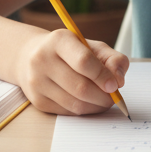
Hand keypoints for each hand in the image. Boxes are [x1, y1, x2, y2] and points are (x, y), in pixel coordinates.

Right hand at [14, 28, 128, 114]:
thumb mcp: (92, 47)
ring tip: (105, 101)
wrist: (31, 56)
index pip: (84, 61)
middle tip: (115, 97)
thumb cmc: (70, 51)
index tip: (115, 85)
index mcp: (59, 40)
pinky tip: (91, 103)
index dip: (103, 76)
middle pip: (80, 87)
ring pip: (75, 103)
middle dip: (103, 96)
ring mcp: (37, 82)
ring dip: (96, 106)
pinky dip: (85, 110)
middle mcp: (43, 59)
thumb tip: (119, 79)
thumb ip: (112, 59)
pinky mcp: (37, 100)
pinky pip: (68, 111)